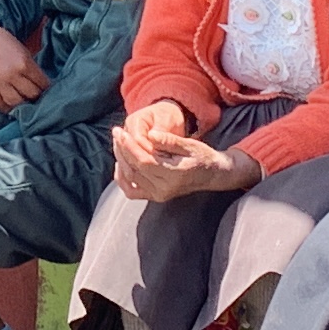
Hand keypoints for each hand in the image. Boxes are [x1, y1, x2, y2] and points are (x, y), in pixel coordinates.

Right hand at [0, 18, 48, 111]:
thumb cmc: (6, 45)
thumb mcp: (24, 53)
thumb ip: (32, 69)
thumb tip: (43, 87)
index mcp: (23, 63)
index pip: (42, 83)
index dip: (47, 88)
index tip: (47, 90)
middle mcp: (11, 74)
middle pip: (31, 94)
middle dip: (37, 96)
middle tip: (39, 97)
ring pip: (16, 102)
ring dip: (23, 104)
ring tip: (26, 102)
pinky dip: (7, 107)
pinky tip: (12, 106)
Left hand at [111, 104, 256, 204]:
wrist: (212, 175)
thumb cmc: (203, 156)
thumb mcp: (190, 145)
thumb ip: (169, 140)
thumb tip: (150, 134)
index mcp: (173, 175)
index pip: (143, 161)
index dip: (129, 146)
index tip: (120, 132)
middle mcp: (164, 189)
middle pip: (134, 170)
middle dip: (122, 150)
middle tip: (116, 132)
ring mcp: (159, 195)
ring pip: (131, 179)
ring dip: (120, 161)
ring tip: (117, 143)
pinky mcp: (156, 197)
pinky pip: (133, 191)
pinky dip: (123, 179)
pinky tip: (120, 164)